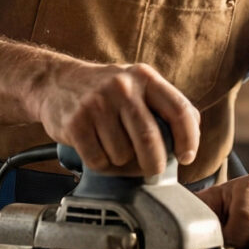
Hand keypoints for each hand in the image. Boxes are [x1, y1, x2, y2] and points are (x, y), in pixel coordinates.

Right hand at [33, 59, 199, 175]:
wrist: (56, 82)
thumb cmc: (105, 90)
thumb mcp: (138, 84)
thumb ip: (164, 104)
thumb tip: (191, 135)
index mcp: (145, 77)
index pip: (178, 110)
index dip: (188, 139)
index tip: (187, 156)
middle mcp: (122, 87)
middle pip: (150, 138)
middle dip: (155, 163)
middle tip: (153, 171)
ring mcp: (97, 104)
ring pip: (122, 154)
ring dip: (122, 163)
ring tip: (114, 150)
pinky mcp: (76, 122)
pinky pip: (98, 160)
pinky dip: (102, 164)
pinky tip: (98, 150)